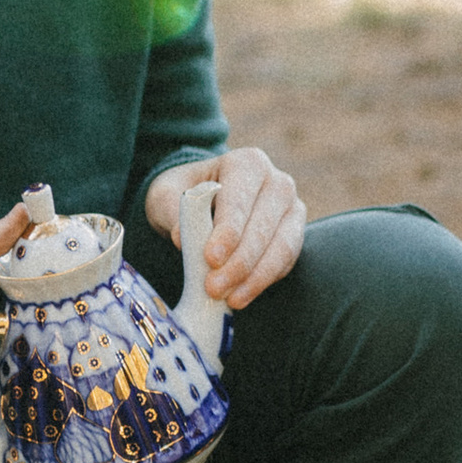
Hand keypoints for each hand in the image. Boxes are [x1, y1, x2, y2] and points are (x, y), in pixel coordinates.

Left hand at [146, 146, 306, 311]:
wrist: (207, 204)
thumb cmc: (187, 196)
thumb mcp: (166, 195)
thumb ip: (172, 211)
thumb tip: (181, 238)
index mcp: (247, 163)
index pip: (240, 200)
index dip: (228, 231)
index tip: (211, 258)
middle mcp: (277, 182)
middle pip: (263, 226)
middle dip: (239, 261)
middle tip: (214, 288)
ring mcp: (292, 208)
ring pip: (282, 247)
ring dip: (254, 277)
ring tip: (229, 299)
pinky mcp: (295, 235)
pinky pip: (285, 262)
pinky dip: (264, 281)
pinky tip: (241, 296)